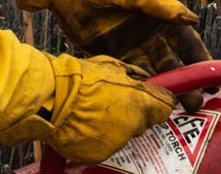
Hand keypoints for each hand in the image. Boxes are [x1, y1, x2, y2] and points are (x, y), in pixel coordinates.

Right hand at [0, 54, 174, 163]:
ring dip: (118, 124)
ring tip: (96, 110)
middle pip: (145, 121)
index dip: (162, 100)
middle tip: (117, 99)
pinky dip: (101, 136)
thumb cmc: (81, 77)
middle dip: (137, 112)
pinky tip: (87, 122)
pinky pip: (107, 144)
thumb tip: (146, 79)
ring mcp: (117, 143)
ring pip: (125, 134)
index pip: (166, 107)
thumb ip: (134, 74)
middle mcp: (133, 126)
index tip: (158, 97)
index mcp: (139, 103)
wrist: (54, 98)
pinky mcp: (100, 154)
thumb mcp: (112, 65)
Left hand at [15, 0, 210, 110]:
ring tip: (173, 110)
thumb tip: (192, 19)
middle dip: (185, 84)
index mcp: (161, 16)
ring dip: (163, 91)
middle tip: (195, 105)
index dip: (201, 61)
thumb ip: (161, 5)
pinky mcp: (112, 57)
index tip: (213, 81)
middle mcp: (150, 34)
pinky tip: (146, 104)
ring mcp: (131, 47)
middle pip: (173, 64)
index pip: (188, 43)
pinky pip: (130, 78)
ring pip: (153, 75)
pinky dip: (139, 90)